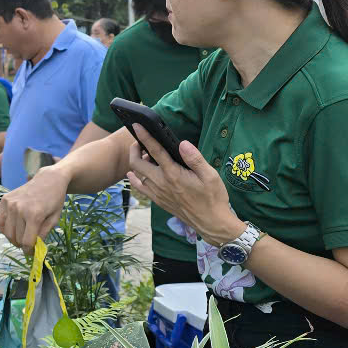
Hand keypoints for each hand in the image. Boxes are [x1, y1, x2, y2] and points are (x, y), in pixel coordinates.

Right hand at [0, 166, 69, 251]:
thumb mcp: (54, 219)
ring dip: (13, 239)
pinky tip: (12, 229)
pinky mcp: (4, 200)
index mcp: (34, 215)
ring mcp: (10, 204)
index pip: (26, 242)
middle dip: (22, 245)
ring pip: (7, 232)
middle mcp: (19, 209)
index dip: (29, 251)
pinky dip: (4, 229)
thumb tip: (34, 248)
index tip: (32, 253)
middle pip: (16, 238)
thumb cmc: (55, 200)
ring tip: (20, 237)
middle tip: (28, 245)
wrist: (48, 180)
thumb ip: (43, 235)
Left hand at [127, 125, 243, 246]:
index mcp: (173, 174)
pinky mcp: (158, 201)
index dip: (145, 136)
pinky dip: (135, 179)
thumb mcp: (210, 175)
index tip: (137, 125)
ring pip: (136, 175)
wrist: (211, 222)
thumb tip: (182, 143)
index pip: (155, 151)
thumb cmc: (213, 198)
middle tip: (140, 142)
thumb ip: (195, 158)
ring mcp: (157, 193)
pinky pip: (140, 188)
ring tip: (145, 156)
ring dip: (136, 163)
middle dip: (135, 149)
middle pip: (137, 163)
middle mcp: (161, 183)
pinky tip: (136, 174)